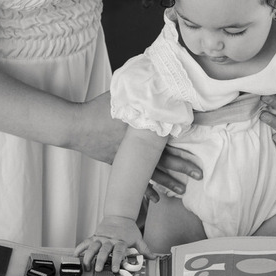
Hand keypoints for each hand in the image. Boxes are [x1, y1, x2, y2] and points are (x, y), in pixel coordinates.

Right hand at [75, 215, 153, 272]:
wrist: (120, 215)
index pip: (119, 251)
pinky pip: (86, 242)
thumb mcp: (138, 238)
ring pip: (93, 247)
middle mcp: (110, 239)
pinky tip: (76, 254)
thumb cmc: (129, 229)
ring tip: (86, 266)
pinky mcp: (95, 236)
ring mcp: (101, 237)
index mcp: (121, 241)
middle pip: (105, 250)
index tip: (115, 269)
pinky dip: (80, 247)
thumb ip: (144, 249)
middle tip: (98, 269)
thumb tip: (154, 257)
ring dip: (89, 256)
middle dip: (101, 260)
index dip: (117, 260)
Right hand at [77, 95, 202, 199]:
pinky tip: (154, 199)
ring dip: (168, 182)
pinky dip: (145, 190)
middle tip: (199, 174)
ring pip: (153, 173)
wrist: (76, 126)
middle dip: (183, 166)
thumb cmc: (97, 108)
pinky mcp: (119, 164)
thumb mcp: (120, 93)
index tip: (199, 151)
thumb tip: (154, 75)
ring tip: (183, 191)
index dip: (184, 145)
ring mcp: (128, 158)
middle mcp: (137, 146)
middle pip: (166, 157)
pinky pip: (135, 181)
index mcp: (141, 129)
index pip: (168, 138)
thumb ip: (138, 88)